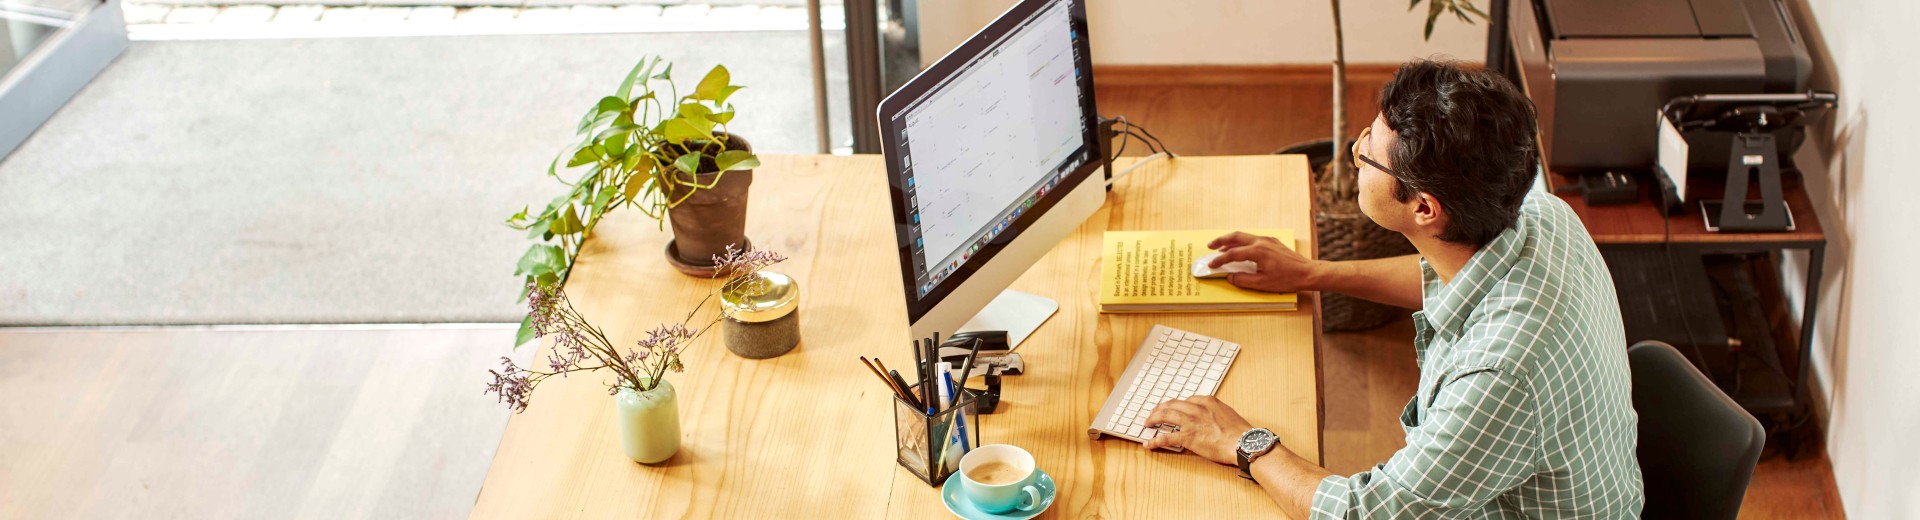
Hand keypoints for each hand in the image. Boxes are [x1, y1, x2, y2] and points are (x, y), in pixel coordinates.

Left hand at [1142, 395, 1255, 465]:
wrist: (1243, 442)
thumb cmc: (1239, 431)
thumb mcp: (1227, 413)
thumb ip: (1215, 411)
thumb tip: (1210, 415)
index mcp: (1207, 401)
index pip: (1186, 400)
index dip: (1175, 404)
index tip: (1171, 408)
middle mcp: (1197, 409)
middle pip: (1172, 404)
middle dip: (1160, 408)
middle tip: (1154, 413)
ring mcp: (1191, 422)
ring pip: (1165, 416)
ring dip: (1153, 418)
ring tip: (1147, 423)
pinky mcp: (1187, 437)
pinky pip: (1166, 437)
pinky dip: (1155, 441)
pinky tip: (1149, 444)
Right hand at [1206, 231, 1323, 293]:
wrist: (1307, 273)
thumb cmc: (1288, 279)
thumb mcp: (1262, 283)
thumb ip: (1243, 280)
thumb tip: (1231, 276)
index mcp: (1257, 251)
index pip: (1232, 253)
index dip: (1220, 260)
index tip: (1211, 264)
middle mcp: (1261, 242)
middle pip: (1235, 236)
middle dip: (1221, 240)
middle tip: (1210, 246)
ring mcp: (1268, 240)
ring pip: (1244, 236)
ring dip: (1231, 240)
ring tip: (1221, 247)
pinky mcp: (1272, 242)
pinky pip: (1253, 239)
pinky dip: (1242, 242)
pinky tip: (1241, 248)